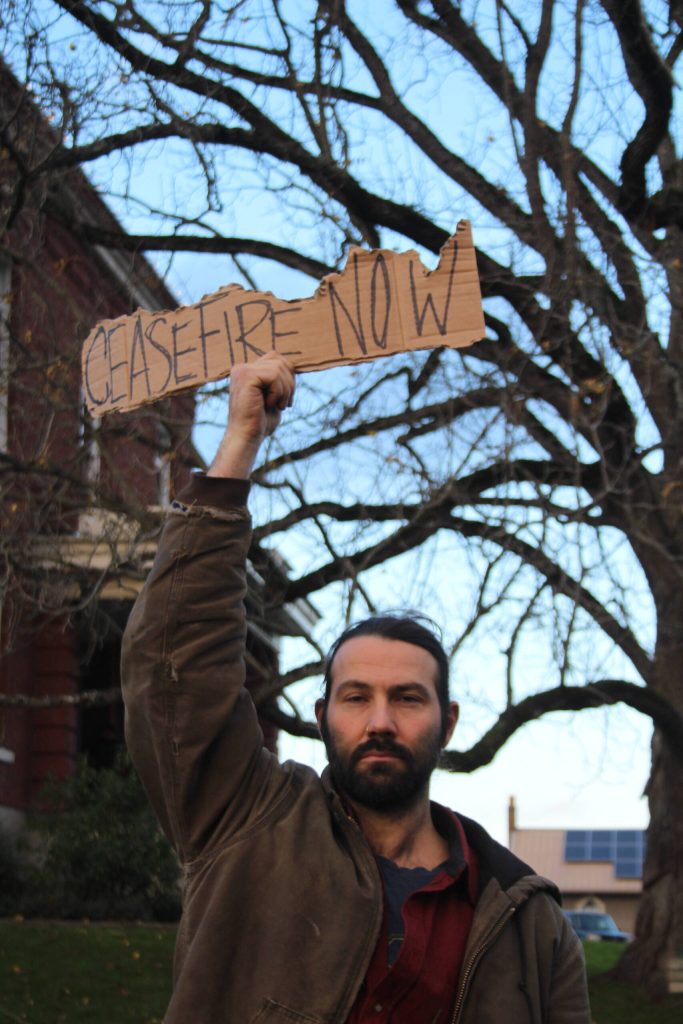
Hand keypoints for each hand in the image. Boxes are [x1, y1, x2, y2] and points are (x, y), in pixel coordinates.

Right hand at [207, 353, 295, 478]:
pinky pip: (274, 376)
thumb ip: (279, 380)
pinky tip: (269, 405)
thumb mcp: (274, 397)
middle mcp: (242, 368)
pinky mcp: (246, 376)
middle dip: (289, 384)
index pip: (276, 358)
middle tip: (284, 404)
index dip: (288, 376)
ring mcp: (242, 371)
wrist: (247, 437)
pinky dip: (278, 393)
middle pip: (280, 361)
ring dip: (285, 390)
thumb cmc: (260, 422)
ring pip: (279, 368)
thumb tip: (292, 366)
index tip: (286, 398)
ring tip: (277, 406)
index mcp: (247, 371)